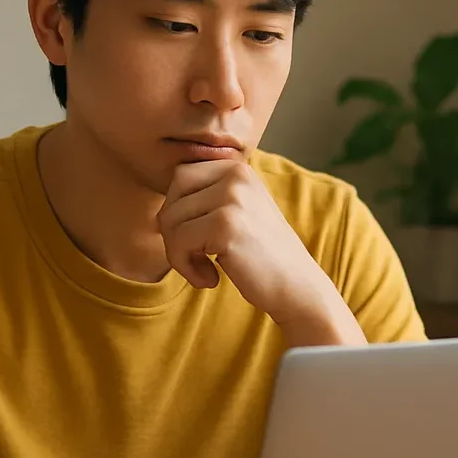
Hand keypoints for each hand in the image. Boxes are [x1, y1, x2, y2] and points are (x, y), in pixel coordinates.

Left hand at [156, 161, 365, 345]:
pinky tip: (210, 279)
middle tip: (194, 258)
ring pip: (170, 221)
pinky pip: (178, 243)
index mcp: (239, 169)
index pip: (181, 178)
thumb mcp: (238, 216)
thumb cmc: (262, 259)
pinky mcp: (224, 225)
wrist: (298, 288)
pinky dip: (185, 268)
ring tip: (204, 271)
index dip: (179, 213)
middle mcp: (236, 176)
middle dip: (173, 232)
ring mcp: (231, 199)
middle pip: (172, 196)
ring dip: (179, 254)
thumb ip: (207, 203)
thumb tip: (159, 214)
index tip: (198, 242)